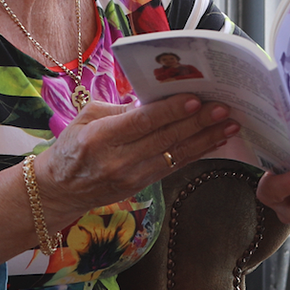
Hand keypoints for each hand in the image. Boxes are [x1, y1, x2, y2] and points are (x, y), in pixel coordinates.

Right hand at [38, 96, 238, 222]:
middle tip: (223, 107)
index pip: (142, 122)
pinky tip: (216, 141)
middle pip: (165, 139)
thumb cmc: (72, 146)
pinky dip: (197, 153)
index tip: (195, 99)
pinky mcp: (142, 186)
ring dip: (206, 139)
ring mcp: (132, 177)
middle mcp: (118, 160)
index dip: (170, 111)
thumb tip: (154, 99)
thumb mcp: (85, 119)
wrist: (58, 190)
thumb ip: (119, 109)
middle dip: (197, 122)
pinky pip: (174, 167)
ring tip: (230, 124)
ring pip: (175, 155)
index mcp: (100, 138)